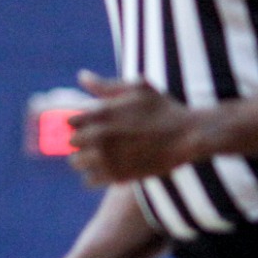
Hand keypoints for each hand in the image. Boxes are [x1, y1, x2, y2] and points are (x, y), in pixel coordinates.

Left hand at [69, 70, 207, 186]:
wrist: (187, 135)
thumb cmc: (163, 109)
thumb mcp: (138, 89)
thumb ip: (106, 85)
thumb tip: (82, 76)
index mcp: (102, 113)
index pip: (70, 122)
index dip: (80, 124)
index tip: (92, 126)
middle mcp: (100, 136)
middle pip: (72, 143)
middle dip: (82, 142)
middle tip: (98, 142)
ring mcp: (107, 157)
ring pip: (76, 163)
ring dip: (85, 160)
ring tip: (101, 156)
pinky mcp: (116, 176)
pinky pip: (88, 181)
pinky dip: (95, 176)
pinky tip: (108, 168)